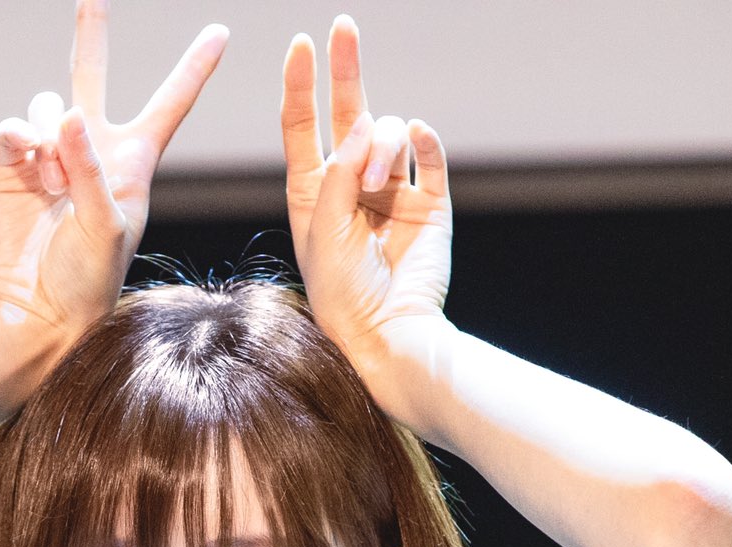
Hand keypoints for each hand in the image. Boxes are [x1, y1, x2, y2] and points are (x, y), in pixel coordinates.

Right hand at [0, 1, 227, 377]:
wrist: (38, 309)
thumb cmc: (89, 279)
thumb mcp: (106, 229)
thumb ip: (90, 171)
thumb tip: (64, 113)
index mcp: (133, 163)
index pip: (170, 105)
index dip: (193, 68)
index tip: (220, 32)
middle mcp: (92, 149)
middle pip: (94, 77)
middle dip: (91, 36)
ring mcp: (50, 153)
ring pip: (48, 103)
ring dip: (49, 133)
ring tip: (52, 179)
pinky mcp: (12, 162)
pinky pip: (15, 125)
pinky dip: (20, 138)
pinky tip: (28, 167)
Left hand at [281, 17, 453, 385]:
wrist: (388, 332)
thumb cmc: (342, 291)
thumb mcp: (323, 228)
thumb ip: (339, 173)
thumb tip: (368, 122)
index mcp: (313, 191)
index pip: (303, 125)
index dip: (301, 85)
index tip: (301, 46)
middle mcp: (352, 185)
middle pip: (348, 112)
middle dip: (346, 69)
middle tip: (343, 27)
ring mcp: (393, 191)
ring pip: (388, 133)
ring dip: (380, 144)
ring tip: (378, 179)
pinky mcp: (431, 202)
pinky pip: (430, 155)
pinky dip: (424, 140)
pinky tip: (415, 134)